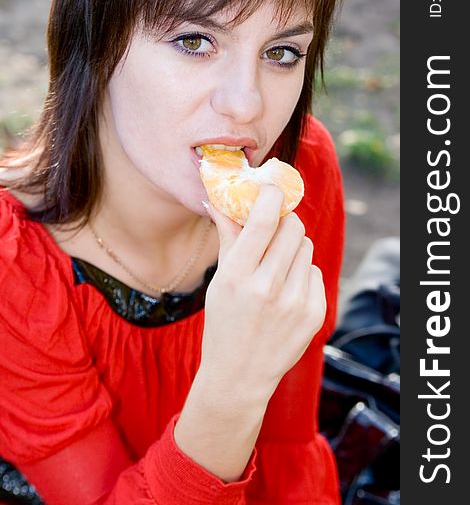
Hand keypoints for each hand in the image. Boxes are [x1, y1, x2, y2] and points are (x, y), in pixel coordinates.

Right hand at [200, 184, 325, 404]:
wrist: (239, 376)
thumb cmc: (223, 323)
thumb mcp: (219, 281)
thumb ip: (228, 237)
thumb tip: (220, 200)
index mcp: (237, 277)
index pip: (264, 220)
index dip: (271, 196)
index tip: (271, 190)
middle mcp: (268, 288)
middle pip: (294, 227)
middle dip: (284, 222)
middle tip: (274, 229)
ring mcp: (294, 303)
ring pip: (306, 247)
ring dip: (292, 248)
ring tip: (275, 268)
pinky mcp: (314, 314)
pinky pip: (314, 272)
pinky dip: (301, 273)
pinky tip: (285, 291)